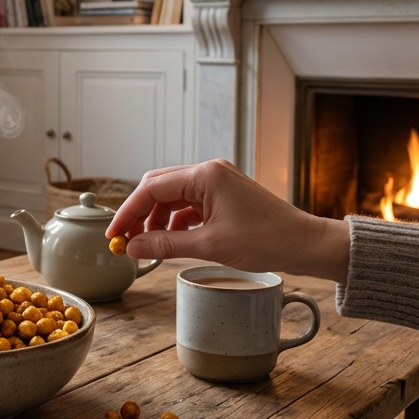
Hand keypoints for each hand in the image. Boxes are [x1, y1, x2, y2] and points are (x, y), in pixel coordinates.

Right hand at [105, 160, 350, 281]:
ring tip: (147, 244)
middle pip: (158, 186)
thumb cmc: (266, 240)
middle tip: (125, 240)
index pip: (151, 188)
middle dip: (139, 213)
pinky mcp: (224, 195)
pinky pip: (188, 204)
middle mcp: (209, 171)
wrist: (305, 244)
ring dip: (156, 219)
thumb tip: (133, 247)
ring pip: (172, 196)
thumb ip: (166, 244)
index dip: (128, 212)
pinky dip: (175, 221)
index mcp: (206, 175)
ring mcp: (217, 182)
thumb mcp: (209, 245)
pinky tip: (170, 239)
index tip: (113, 234)